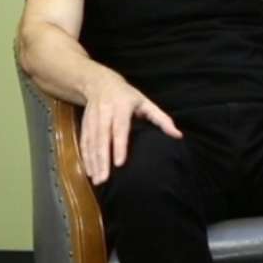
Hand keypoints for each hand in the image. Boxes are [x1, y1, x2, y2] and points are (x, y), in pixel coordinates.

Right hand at [78, 70, 181, 185]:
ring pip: (91, 143)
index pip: (119, 129)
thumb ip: (162, 119)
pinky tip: (89, 171)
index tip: (119, 163)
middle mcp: (104, 113)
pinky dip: (86, 157)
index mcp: (121, 107)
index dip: (119, 146)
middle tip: (104, 179)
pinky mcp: (85, 125)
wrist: (99, 83)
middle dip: (102, 160)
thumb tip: (178, 135)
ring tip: (98, 180)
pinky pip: (84, 143)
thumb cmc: (128, 96)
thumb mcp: (146, 103)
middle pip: (102, 139)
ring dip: (93, 162)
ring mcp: (92, 120)